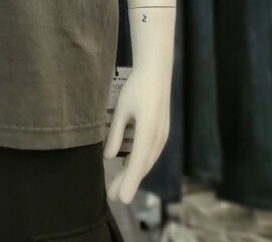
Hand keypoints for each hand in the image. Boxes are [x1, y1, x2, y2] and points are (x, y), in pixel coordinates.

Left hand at [102, 66, 169, 204]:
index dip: (128, 183)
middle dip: (127, 182)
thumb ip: (116, 134)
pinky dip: (140, 162)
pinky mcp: (162, 131)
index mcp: (148, 134)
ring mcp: (162, 135)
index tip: (120, 199)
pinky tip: (129, 165)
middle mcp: (158, 138)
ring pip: (147, 161)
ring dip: (133, 173)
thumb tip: (108, 157)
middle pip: (142, 167)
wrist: (156, 71)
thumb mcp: (122, 109)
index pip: (137, 165)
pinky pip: (150, 152)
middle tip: (112, 196)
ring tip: (118, 184)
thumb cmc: (136, 87)